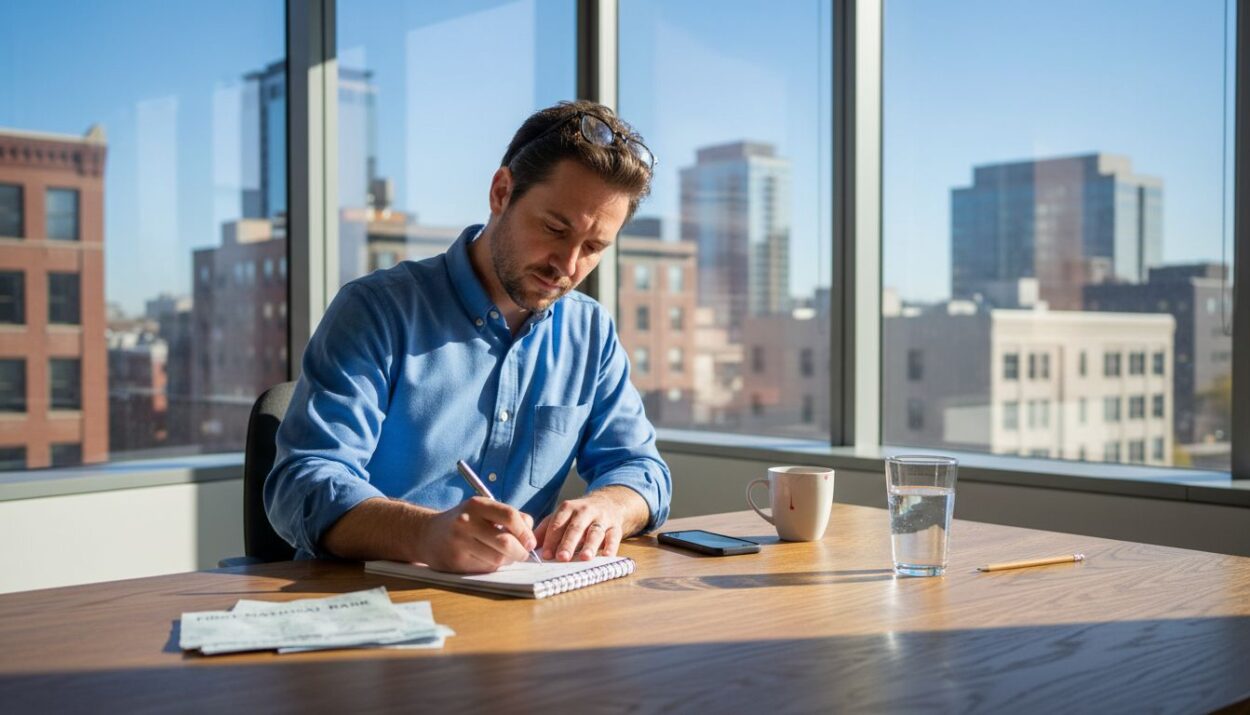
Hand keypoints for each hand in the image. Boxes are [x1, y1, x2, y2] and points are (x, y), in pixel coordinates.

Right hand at [416, 497, 536, 572]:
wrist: (427, 534)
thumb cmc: (464, 521)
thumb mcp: (483, 510)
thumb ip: (509, 517)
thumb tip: (530, 535)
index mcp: (477, 505)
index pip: (510, 516)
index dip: (525, 532)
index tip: (530, 542)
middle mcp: (466, 522)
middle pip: (505, 542)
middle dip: (520, 552)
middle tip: (522, 554)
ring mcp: (459, 543)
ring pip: (497, 559)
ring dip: (506, 560)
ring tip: (503, 555)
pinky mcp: (455, 562)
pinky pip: (485, 569)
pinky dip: (492, 567)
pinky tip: (486, 559)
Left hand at [535, 487, 647, 561]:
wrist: (608, 502)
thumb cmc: (579, 515)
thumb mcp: (562, 516)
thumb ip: (546, 529)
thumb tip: (529, 546)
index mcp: (568, 508)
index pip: (558, 524)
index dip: (552, 539)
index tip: (546, 555)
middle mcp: (585, 511)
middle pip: (576, 527)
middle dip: (568, 543)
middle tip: (562, 557)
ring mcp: (602, 518)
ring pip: (595, 532)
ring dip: (590, 545)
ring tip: (584, 558)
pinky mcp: (616, 527)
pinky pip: (614, 537)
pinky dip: (611, 546)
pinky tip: (607, 555)